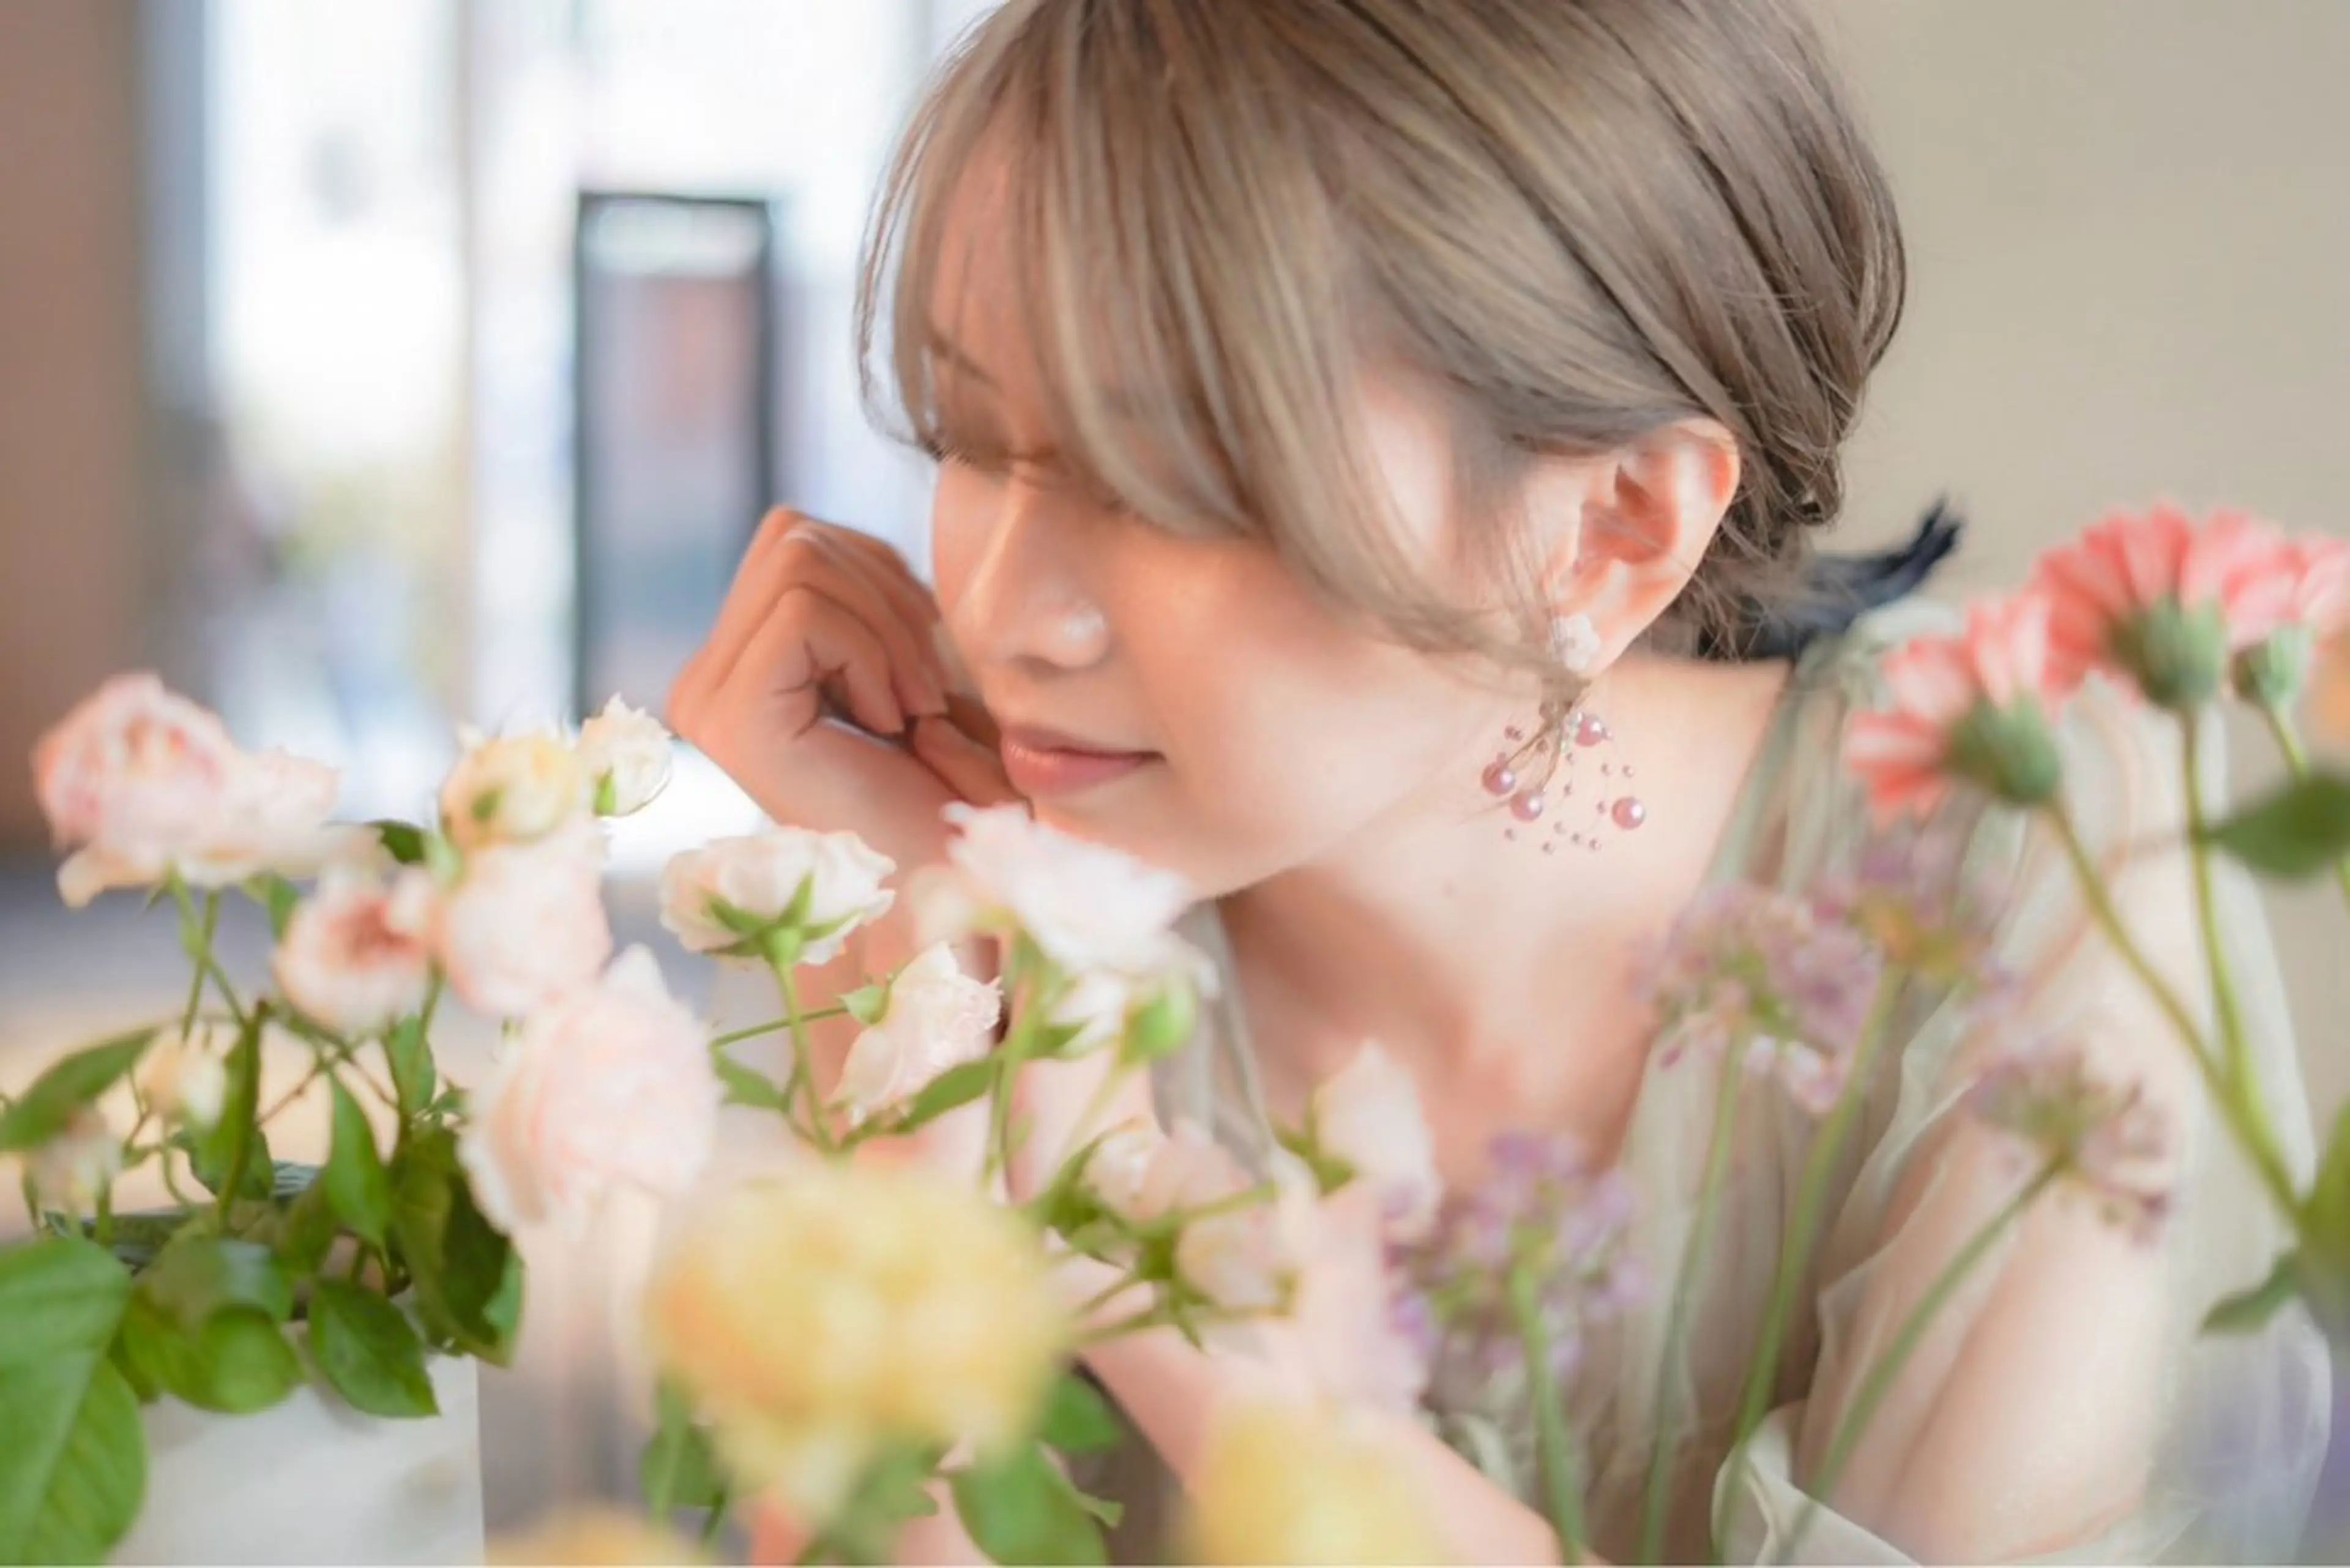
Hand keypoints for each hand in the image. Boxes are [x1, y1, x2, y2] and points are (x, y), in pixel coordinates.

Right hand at [668, 508, 1017, 878]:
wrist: (954, 888)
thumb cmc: (951, 787)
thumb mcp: (909, 661)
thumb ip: (862, 592)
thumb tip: (819, 528)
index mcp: (740, 662)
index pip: (795, 536)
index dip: (882, 576)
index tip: (923, 667)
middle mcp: (705, 679)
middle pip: (794, 535)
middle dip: (890, 595)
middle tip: (927, 690)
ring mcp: (707, 700)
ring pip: (799, 558)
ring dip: (889, 627)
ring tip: (912, 708)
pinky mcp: (729, 720)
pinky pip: (804, 612)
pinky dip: (872, 654)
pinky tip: (892, 724)